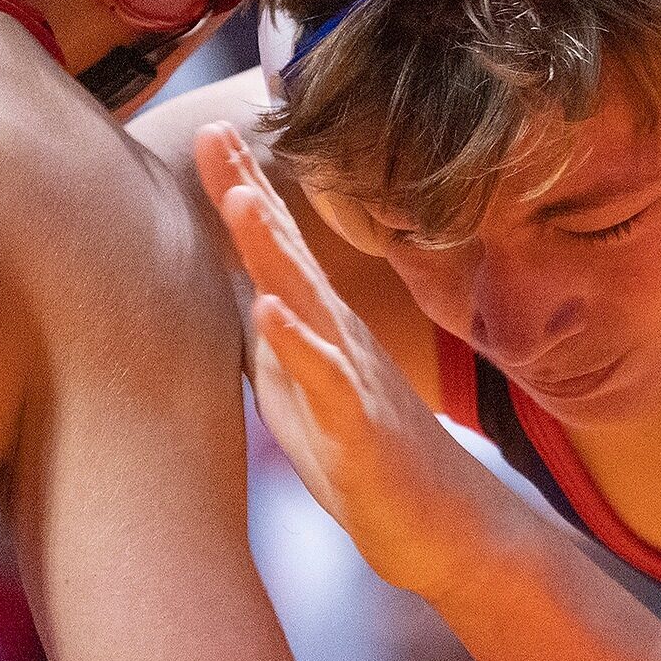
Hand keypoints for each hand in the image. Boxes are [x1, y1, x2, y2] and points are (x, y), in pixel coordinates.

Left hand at [192, 122, 502, 598]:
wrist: (451, 530)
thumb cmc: (371, 462)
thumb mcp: (302, 396)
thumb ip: (271, 346)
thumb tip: (236, 305)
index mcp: (320, 329)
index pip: (276, 248)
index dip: (243, 189)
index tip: (209, 132)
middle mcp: (340, 337)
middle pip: (287, 253)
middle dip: (249, 191)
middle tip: (212, 130)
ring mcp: (354, 376)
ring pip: (308, 301)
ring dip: (270, 248)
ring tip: (236, 196)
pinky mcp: (362, 426)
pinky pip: (328, 379)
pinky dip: (297, 343)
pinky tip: (268, 310)